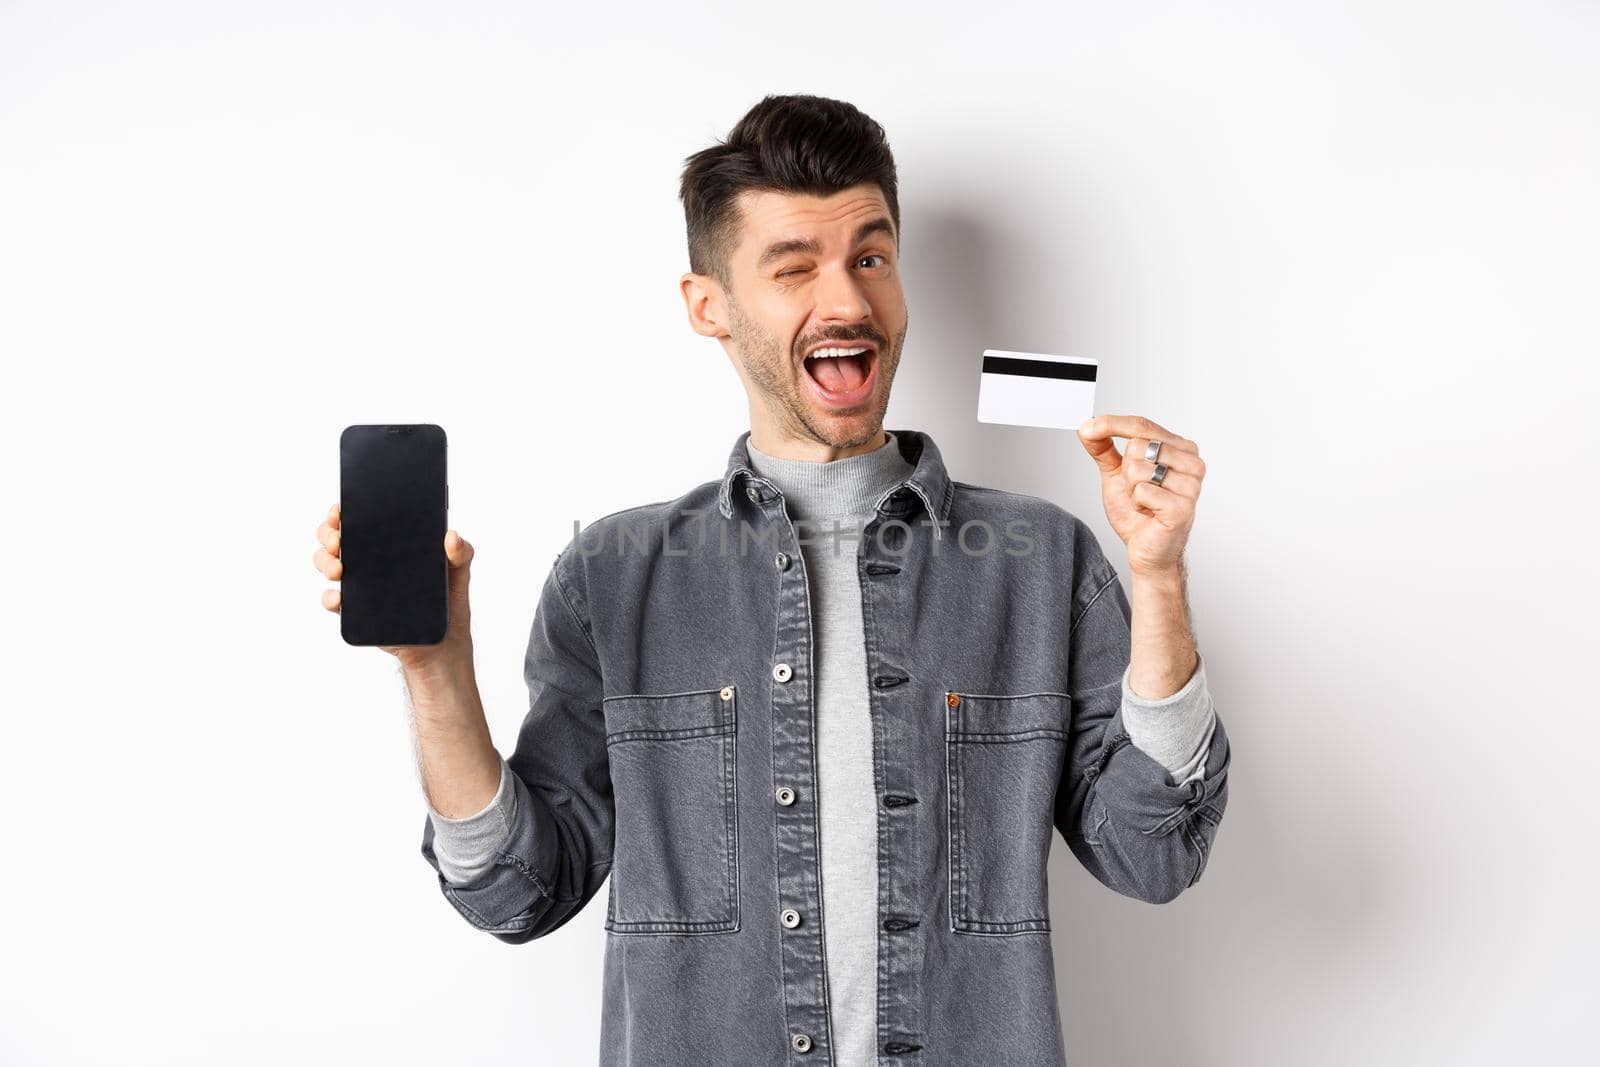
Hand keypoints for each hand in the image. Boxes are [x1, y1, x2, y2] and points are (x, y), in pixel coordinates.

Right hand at [312, 502, 476, 672]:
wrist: (443, 642)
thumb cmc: (448, 600)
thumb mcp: (459, 571)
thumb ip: (461, 551)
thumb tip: (452, 536)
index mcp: (389, 543)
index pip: (360, 520)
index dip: (344, 512)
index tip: (341, 510)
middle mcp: (369, 561)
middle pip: (335, 538)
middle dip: (328, 533)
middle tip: (338, 540)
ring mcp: (360, 585)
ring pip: (328, 564)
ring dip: (325, 561)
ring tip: (340, 568)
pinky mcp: (356, 611)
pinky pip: (334, 602)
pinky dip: (330, 597)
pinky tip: (339, 596)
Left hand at [1076, 414, 1204, 576]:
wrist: (1147, 551)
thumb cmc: (1138, 513)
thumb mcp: (1116, 474)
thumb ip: (1103, 449)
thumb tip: (1087, 427)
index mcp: (1181, 449)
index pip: (1142, 425)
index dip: (1111, 424)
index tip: (1087, 427)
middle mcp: (1192, 462)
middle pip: (1138, 445)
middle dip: (1126, 471)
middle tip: (1138, 490)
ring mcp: (1191, 485)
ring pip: (1138, 468)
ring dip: (1131, 489)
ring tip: (1144, 503)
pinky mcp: (1183, 506)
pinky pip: (1142, 490)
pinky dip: (1137, 503)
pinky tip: (1149, 513)